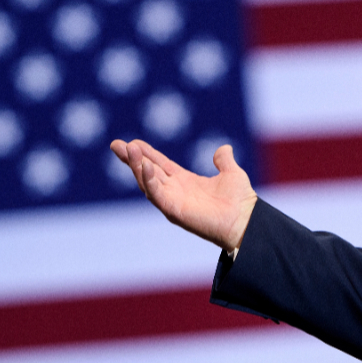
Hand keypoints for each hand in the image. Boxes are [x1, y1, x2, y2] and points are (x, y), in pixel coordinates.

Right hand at [110, 139, 256, 251]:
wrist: (246, 220)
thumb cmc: (240, 201)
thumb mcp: (231, 173)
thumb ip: (224, 160)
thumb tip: (224, 148)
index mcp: (185, 181)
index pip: (160, 164)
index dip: (146, 153)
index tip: (133, 142)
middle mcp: (175, 191)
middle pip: (147, 171)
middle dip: (131, 158)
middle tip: (116, 144)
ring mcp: (172, 201)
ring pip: (147, 182)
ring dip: (136, 166)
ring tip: (128, 149)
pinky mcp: (174, 211)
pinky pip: (156, 194)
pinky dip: (148, 180)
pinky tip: (144, 166)